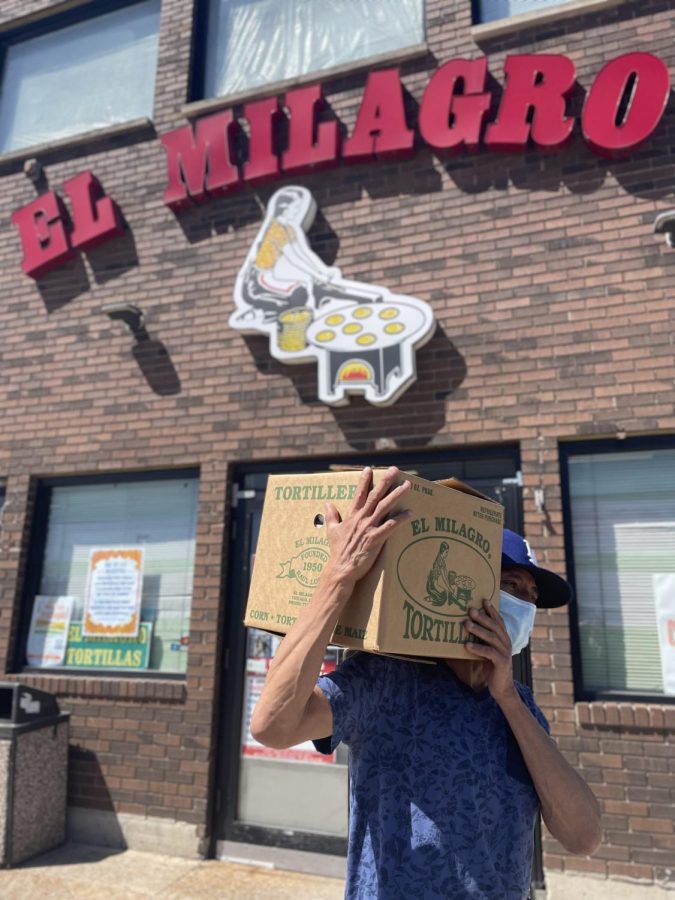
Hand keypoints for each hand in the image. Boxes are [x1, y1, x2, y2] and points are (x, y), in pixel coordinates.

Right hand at [323, 467, 410, 587]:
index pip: (359, 494)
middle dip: (385, 482)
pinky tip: (410, 513)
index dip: (364, 481)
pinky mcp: (375, 539)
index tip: (369, 469)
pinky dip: (400, 519)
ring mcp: (369, 528)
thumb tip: (326, 503)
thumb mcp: (331, 530)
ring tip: (407, 486)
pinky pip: (390, 526)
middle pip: (375, 496)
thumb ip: (330, 516)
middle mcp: (361, 519)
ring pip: (384, 507)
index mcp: (351, 516)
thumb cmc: (338, 551)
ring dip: (396, 495)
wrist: (341, 568)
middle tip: (395, 470)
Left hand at [464, 600, 516, 703]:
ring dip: (478, 630)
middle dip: (482, 617)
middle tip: (470, 609)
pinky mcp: (501, 662)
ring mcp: (505, 652)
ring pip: (491, 637)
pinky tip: (467, 645)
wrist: (502, 688)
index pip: (498, 621)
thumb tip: (465, 628)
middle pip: (494, 626)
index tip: (483, 600)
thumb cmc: (491, 667)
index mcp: (503, 638)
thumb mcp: (486, 651)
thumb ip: (481, 640)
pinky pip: (489, 653)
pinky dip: (478, 648)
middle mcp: (506, 642)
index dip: (491, 610)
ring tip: (466, 624)